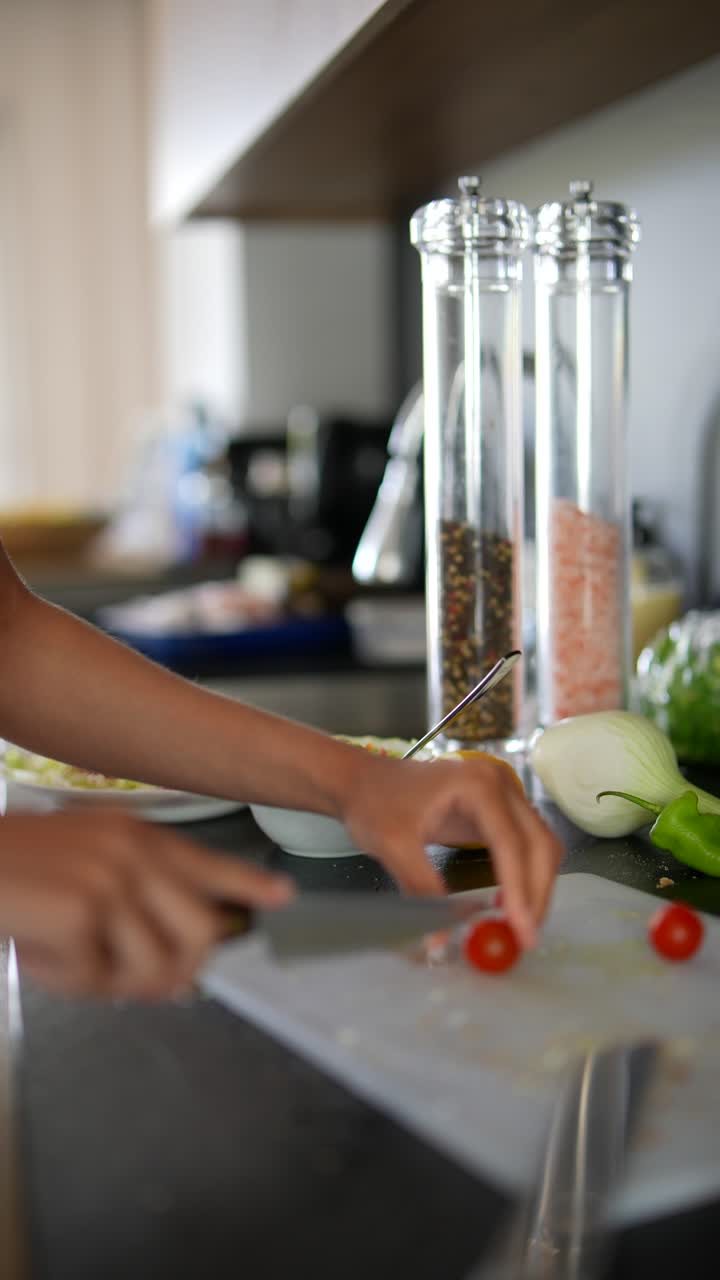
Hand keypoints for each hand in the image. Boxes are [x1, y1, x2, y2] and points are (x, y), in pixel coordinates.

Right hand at [0, 811, 292, 998]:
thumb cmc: (10, 869)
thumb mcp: (79, 866)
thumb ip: (130, 900)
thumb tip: (176, 967)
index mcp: (134, 836)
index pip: (207, 861)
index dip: (246, 883)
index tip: (280, 896)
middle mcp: (133, 851)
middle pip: (199, 934)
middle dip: (171, 975)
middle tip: (128, 983)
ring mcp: (112, 878)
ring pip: (154, 968)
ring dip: (106, 982)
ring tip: (65, 960)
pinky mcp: (83, 910)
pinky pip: (94, 980)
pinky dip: (61, 981)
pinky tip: (34, 950)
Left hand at [341, 755, 562, 947]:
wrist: (362, 780)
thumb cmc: (374, 803)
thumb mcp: (394, 847)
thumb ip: (423, 892)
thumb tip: (442, 940)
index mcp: (477, 785)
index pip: (511, 843)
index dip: (520, 890)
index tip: (521, 931)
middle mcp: (500, 783)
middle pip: (538, 843)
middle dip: (536, 893)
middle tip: (524, 938)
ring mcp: (503, 793)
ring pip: (539, 844)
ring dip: (536, 886)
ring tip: (518, 925)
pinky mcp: (499, 807)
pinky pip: (524, 843)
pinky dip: (524, 874)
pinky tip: (509, 902)